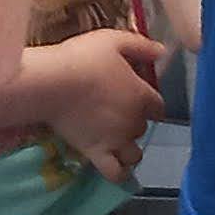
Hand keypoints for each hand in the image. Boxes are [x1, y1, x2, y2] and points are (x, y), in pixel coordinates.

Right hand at [25, 27, 164, 182]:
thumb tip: (162, 52)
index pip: (158, 106)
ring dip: (129, 149)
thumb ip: (141, 46)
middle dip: (134, 121)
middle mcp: (133, 122)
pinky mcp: (96, 153)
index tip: (137, 97)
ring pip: (134, 154)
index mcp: (141, 96)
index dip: (149, 103)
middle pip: (142, 128)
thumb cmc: (82, 58)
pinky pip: (115, 173)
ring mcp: (116, 141)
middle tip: (115, 112)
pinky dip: (119, 173)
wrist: (52, 82)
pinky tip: (116, 168)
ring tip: (117, 141)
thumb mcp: (114, 41)